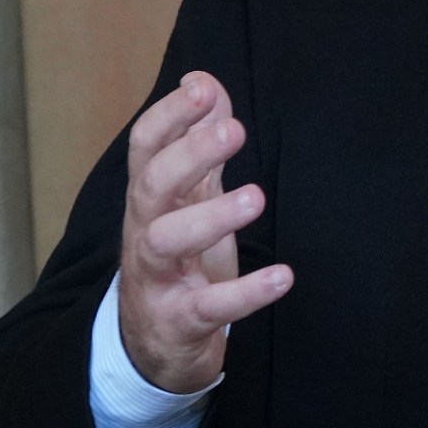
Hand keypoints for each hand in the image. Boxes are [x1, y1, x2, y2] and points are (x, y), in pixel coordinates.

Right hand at [118, 70, 292, 392]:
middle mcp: (145, 232)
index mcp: (151, 199)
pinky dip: (245, 293)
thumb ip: (198, 140)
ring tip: (256, 197)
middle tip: (236, 131)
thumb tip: (202, 80)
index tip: (202, 90)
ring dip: (210, 217)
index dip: (169, 115)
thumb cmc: (178, 258)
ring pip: (164, 241)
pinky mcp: (179, 322)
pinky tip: (282, 276)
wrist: (152, 347)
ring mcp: (157, 279)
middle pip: (151, 186)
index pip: (145, 148)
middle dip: (190, 155)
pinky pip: (208, 307)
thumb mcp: (189, 197)